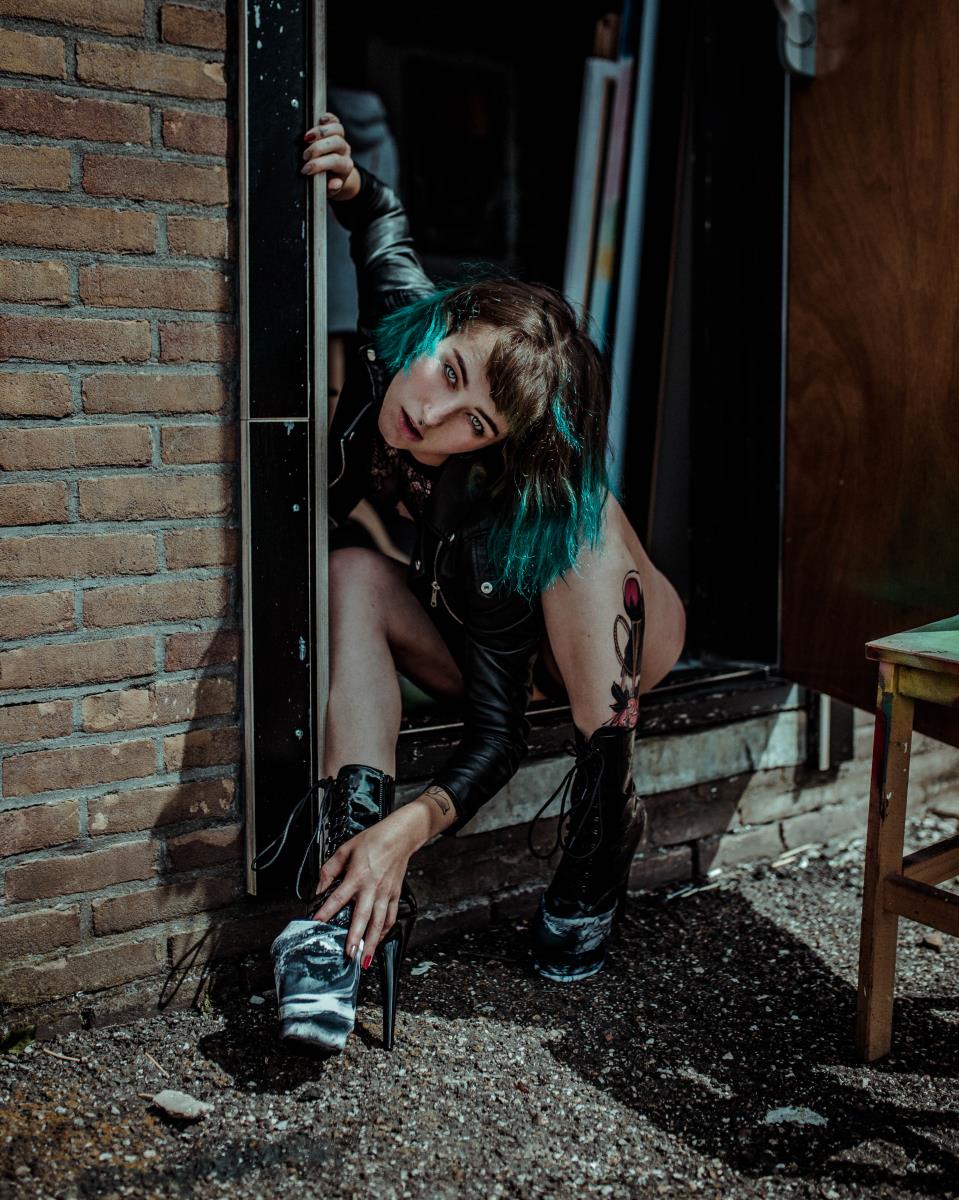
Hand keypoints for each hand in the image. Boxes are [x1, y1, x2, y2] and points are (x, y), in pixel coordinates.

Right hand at [301, 113, 360, 199]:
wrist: (335, 175)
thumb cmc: (329, 182)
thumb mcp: (330, 190)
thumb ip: (332, 188)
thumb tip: (334, 184)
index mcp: (345, 166)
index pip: (334, 161)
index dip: (319, 165)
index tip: (305, 169)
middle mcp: (345, 151)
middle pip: (336, 143)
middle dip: (318, 148)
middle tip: (305, 155)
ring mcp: (341, 139)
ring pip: (337, 129)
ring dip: (321, 132)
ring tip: (307, 138)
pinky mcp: (336, 130)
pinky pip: (335, 120)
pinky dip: (327, 118)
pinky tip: (319, 120)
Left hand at [312, 803, 427, 966]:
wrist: (400, 837)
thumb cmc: (374, 841)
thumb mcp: (345, 849)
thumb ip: (329, 870)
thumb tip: (319, 887)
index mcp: (357, 876)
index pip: (338, 897)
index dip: (326, 911)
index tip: (317, 924)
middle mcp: (372, 888)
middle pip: (362, 917)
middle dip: (355, 938)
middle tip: (349, 954)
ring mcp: (386, 893)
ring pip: (379, 923)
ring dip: (372, 942)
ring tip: (366, 958)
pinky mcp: (395, 895)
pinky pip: (391, 917)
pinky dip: (385, 931)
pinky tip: (379, 940)